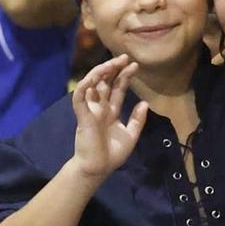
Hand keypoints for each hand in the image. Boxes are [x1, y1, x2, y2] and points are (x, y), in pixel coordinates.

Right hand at [72, 56, 148, 181]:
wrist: (98, 168)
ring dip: (101, 72)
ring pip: (92, 85)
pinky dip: (85, 84)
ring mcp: (90, 110)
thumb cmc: (112, 154)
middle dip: (114, 69)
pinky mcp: (82, 115)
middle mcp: (100, 107)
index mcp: (111, 111)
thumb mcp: (131, 135)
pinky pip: (80, 96)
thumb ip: (137, 120)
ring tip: (113, 62)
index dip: (125, 76)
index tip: (135, 65)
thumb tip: (145, 103)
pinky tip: (95, 75)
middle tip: (125, 57)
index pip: (117, 89)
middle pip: (105, 83)